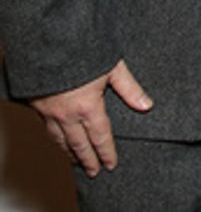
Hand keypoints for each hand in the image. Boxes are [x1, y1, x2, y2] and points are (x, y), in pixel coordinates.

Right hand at [29, 60, 151, 176]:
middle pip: (79, 144)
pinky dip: (56, 140)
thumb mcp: (112, 67)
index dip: (107, 152)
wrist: (50, 45)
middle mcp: (67, 114)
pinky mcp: (38, 106)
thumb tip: (147, 106)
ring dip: (70, 153)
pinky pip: (47, 130)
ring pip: (60, 140)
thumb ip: (130, 88)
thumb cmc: (83, 52)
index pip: (100, 137)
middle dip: (88, 160)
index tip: (111, 164)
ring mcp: (50, 112)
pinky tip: (59, 141)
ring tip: (77, 161)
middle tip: (94, 172)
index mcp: (88, 107)